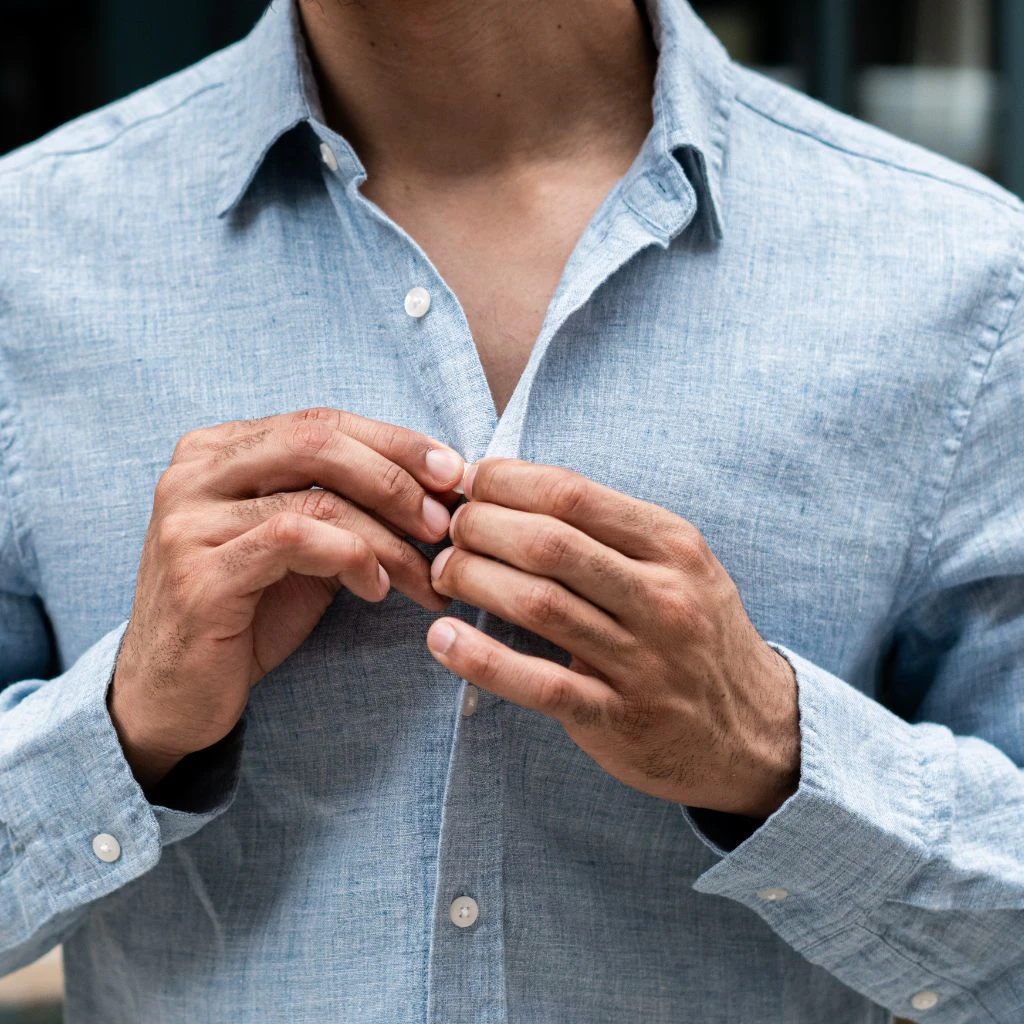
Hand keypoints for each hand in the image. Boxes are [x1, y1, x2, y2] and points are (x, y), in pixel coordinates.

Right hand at [109, 406, 463, 791]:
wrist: (174, 695)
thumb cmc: (248, 615)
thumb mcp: (303, 549)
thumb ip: (345, 507)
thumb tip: (434, 487)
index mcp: (218, 451)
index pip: (322, 421)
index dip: (395, 441)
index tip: (451, 472)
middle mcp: (195, 472)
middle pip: (317, 440)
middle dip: (396, 476)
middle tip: (445, 518)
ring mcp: (189, 519)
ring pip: (316, 496)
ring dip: (388, 535)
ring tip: (423, 571)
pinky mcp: (199, 573)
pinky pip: (295, 541)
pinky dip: (352, 558)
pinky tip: (375, 590)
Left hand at [426, 458, 798, 818]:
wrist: (755, 731)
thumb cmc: (698, 633)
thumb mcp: (680, 565)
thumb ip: (610, 531)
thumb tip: (515, 492)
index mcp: (673, 546)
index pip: (573, 493)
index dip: (506, 482)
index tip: (470, 485)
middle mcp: (662, 597)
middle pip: (548, 543)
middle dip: (480, 528)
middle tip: (448, 532)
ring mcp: (643, 661)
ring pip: (539, 604)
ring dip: (472, 580)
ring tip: (443, 574)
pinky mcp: (618, 717)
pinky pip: (539, 683)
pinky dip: (481, 659)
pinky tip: (442, 641)